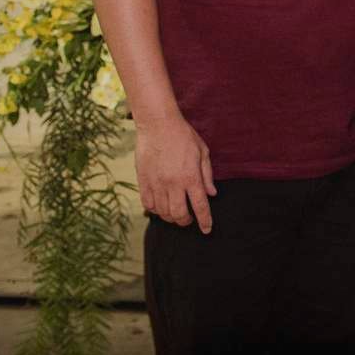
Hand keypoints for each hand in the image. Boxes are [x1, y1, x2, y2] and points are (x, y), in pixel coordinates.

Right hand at [135, 114, 215, 232]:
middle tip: (189, 220)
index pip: (200, 207)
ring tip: (176, 213)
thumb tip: (211, 194)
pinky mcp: (143, 181)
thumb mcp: (202, 152)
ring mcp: (156, 184)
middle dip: (186, 222)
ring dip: (171, 217)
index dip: (205, 221)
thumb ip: (207, 175)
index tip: (207, 230)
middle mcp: (173, 184)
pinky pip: (148, 205)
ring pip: (163, 213)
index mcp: (190, 177)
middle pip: (179, 215)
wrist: (158, 125)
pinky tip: (161, 206)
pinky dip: (155, 210)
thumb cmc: (183, 136)